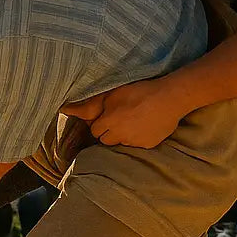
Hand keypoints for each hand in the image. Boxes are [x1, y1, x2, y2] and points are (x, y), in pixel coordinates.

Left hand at [62, 78, 182, 149]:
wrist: (170, 98)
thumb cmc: (140, 91)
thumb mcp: (114, 92)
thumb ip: (92, 104)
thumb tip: (66, 109)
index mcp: (109, 123)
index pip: (95, 131)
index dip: (100, 122)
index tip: (107, 116)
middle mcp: (119, 136)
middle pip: (105, 140)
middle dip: (108, 131)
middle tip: (118, 119)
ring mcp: (134, 142)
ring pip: (121, 143)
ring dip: (123, 135)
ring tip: (133, 121)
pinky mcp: (147, 145)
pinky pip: (137, 144)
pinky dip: (138, 137)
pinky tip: (145, 125)